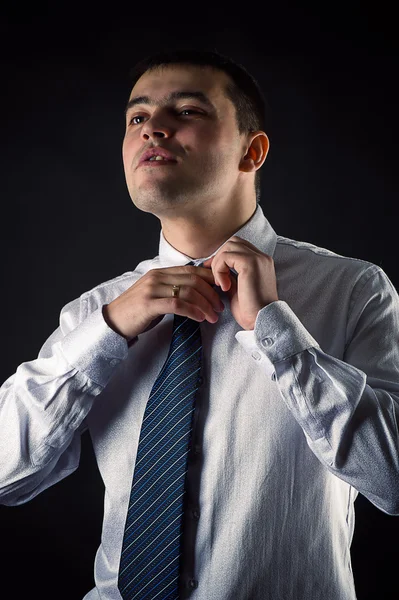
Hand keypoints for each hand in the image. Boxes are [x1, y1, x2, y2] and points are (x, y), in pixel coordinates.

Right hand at [102, 265, 224, 341]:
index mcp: (160, 272)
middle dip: (212, 294)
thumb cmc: (136, 312)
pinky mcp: (149, 304)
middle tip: (220, 307)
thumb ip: (173, 289)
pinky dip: (193, 311)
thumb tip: (197, 292)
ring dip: (205, 305)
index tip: (222, 291)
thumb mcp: (156, 295)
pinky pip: (177, 304)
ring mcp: (152, 289)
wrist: (112, 322)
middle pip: (194, 279)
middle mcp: (156, 277)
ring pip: (188, 291)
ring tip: (213, 316)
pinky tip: (200, 318)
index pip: (192, 269)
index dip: (211, 279)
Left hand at [202, 236, 277, 329]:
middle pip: (232, 242)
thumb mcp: (238, 288)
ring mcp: (258, 259)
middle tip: (215, 277)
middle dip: (219, 258)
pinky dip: (220, 270)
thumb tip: (217, 269)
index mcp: (261, 262)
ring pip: (228, 247)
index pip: (238, 247)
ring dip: (219, 264)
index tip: (214, 273)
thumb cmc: (251, 311)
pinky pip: (226, 257)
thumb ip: (231, 275)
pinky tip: (224, 286)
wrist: (261, 321)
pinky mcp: (251, 264)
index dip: (223, 257)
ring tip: (221, 284)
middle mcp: (262, 257)